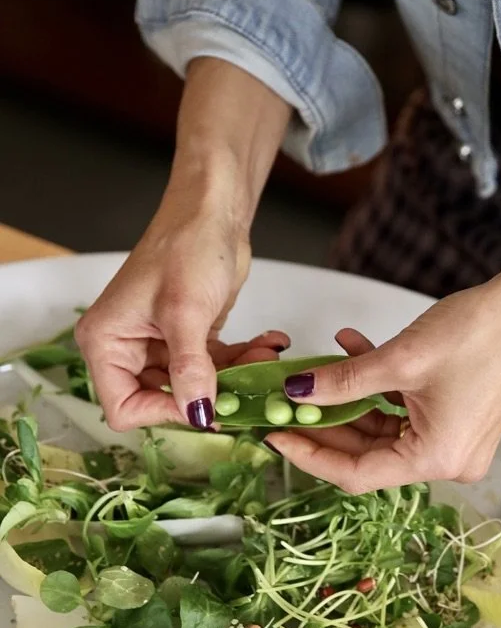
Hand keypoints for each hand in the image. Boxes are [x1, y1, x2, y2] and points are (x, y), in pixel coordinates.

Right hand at [75, 210, 289, 430]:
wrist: (213, 213)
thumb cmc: (185, 249)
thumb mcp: (185, 313)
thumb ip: (190, 369)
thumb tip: (198, 414)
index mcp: (106, 344)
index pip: (124, 407)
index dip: (163, 413)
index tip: (204, 404)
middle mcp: (127, 349)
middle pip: (163, 402)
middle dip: (207, 397)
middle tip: (246, 388)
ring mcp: (159, 346)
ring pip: (195, 388)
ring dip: (232, 380)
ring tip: (263, 358)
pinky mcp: (189, 341)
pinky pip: (213, 369)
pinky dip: (240, 363)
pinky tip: (266, 346)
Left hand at [264, 278, 500, 492]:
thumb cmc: (479, 332)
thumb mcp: (400, 359)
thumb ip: (342, 381)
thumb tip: (296, 392)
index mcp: (437, 458)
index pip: (357, 475)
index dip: (311, 456)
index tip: (275, 436)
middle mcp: (448, 461)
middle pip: (368, 454)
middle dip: (325, 423)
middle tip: (285, 401)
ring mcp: (454, 441)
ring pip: (382, 429)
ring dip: (348, 398)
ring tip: (317, 366)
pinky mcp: (457, 419)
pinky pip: (403, 412)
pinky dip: (377, 387)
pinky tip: (353, 348)